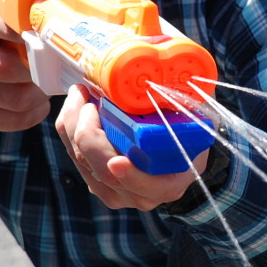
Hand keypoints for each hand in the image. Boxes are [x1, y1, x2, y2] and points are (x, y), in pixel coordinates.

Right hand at [0, 0, 50, 136]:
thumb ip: (14, 7)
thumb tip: (60, 14)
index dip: (28, 32)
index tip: (51, 38)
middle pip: (8, 67)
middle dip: (40, 71)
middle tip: (57, 68)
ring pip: (16, 98)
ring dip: (41, 95)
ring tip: (49, 85)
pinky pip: (15, 120)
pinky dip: (35, 113)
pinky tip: (38, 102)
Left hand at [55, 85, 207, 210]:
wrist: (179, 152)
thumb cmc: (188, 134)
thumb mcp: (196, 122)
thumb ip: (185, 107)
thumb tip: (170, 71)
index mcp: (167, 185)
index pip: (143, 186)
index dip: (130, 176)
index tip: (117, 162)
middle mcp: (138, 195)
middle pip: (101, 171)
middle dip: (87, 132)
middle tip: (87, 98)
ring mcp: (114, 192)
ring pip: (81, 162)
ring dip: (73, 125)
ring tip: (80, 94)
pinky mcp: (95, 182)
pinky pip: (74, 157)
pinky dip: (70, 130)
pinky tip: (78, 106)